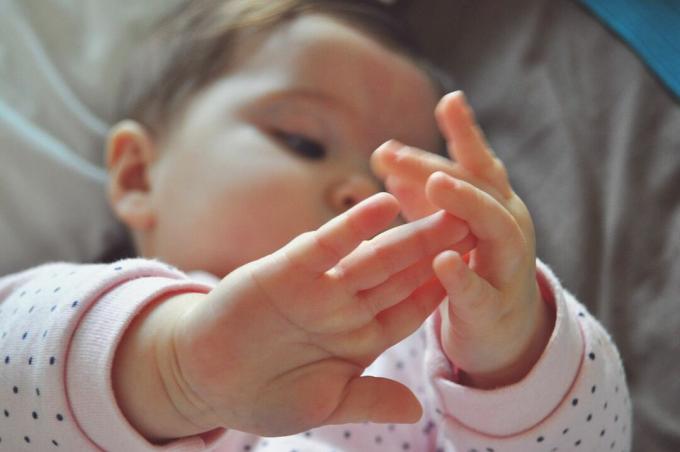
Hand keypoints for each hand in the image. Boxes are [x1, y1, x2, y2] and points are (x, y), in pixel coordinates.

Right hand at [146, 193, 474, 438]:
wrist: (202, 377)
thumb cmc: (260, 395)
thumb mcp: (321, 406)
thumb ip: (369, 400)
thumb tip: (418, 409)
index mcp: (361, 336)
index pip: (415, 308)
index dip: (448, 289)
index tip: (484, 272)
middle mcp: (347, 304)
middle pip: (405, 274)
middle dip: (442, 251)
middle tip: (480, 223)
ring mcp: (321, 284)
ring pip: (376, 254)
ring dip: (412, 233)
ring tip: (449, 208)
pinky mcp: (287, 268)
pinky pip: (328, 243)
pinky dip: (354, 226)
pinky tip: (384, 205)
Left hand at [371, 92, 552, 387]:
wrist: (500, 327)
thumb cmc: (471, 263)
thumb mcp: (443, 224)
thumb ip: (419, 191)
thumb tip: (384, 152)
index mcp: (494, 203)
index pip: (477, 163)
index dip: (465, 132)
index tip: (449, 100)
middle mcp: (508, 226)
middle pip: (481, 187)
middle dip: (441, 166)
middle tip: (397, 152)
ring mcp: (507, 266)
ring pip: (496, 228)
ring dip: (466, 203)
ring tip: (435, 184)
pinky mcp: (494, 307)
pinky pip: (481, 291)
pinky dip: (462, 275)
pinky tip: (442, 260)